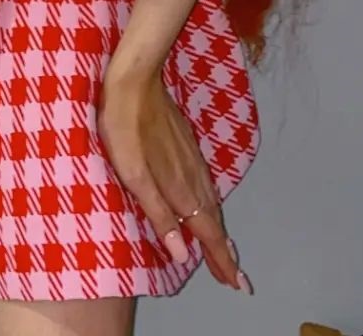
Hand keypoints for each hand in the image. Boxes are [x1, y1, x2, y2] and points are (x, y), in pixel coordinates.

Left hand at [97, 56, 250, 293]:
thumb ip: (158, 213)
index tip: (238, 283)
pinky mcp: (186, 144)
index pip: (207, 231)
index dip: (221, 259)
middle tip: (235, 276)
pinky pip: (206, 184)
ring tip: (224, 249)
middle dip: (224, 250)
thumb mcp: (133, 174)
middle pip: (214, 220)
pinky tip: (206, 204)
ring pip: (211, 201)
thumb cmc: (125, 126)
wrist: (135, 80)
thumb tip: (180, 252)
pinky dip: (211, 204)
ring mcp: (191, 158)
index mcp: (179, 187)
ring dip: (219, 228)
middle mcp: (192, 176)